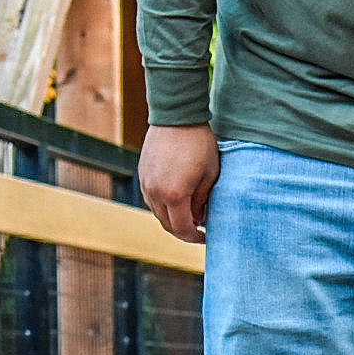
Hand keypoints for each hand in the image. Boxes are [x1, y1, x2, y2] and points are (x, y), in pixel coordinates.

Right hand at [139, 124, 219, 243]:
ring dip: (173, 219)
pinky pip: (151, 199)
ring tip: (191, 216)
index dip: (194, 237)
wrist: (177, 117)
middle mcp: (155, 192)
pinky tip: (178, 202)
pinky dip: (164, 206)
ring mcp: (146, 182)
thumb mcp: (210, 176)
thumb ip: (203, 202)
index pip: (182, 228)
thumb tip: (198, 219)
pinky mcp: (143, 173)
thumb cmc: (200, 145)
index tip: (206, 237)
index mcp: (173, 195)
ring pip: (157, 213)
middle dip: (184, 231)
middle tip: (199, 231)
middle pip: (167, 224)